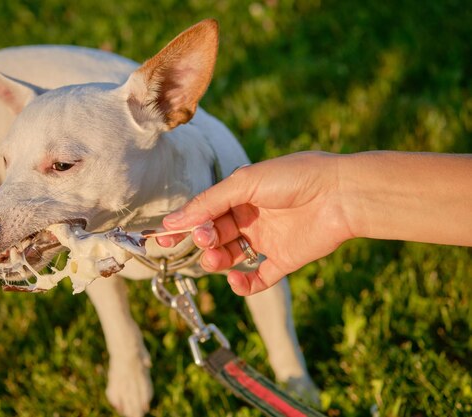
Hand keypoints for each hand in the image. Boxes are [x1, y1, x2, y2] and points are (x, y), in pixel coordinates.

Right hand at [158, 152, 352, 295]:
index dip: (184, 225)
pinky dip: (244, 285)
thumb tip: (173, 221)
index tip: (163, 237)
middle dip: (203, 240)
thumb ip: (209, 203)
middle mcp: (251, 218)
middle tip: (204, 240)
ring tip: (216, 258)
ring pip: (231, 257)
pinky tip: (236, 281)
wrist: (342, 193)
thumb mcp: (245, 183)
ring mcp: (267, 240)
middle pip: (215, 236)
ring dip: (217, 261)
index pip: (204, 213)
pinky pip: (259, 278)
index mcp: (240, 195)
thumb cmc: (294, 177)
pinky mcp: (285, 259)